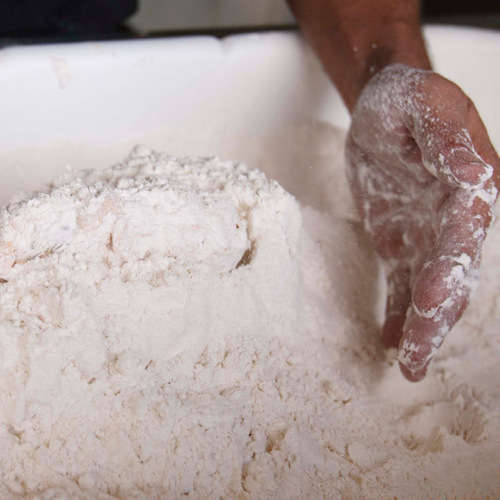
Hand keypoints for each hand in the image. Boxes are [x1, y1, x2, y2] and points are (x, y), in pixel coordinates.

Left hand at [346, 64, 498, 380]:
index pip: (461, 239)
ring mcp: (427, 234)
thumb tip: (478, 175)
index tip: (425, 304)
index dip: (446, 273)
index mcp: (470, 188)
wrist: (385, 108)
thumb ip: (448, 141)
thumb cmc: (408, 99)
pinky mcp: (401, 241)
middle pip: (449, 276)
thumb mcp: (425, 106)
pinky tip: (390, 339)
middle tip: (414, 360)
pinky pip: (399, 281)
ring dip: (418, 326)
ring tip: (406, 365)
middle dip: (433, 318)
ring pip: (427, 288)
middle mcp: (454, 219)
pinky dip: (396, 311)